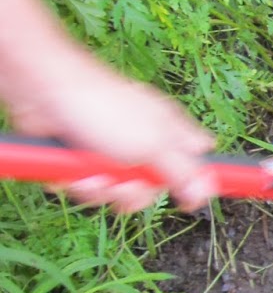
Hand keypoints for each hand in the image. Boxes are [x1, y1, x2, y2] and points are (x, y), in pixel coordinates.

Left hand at [8, 50, 215, 212]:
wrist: (44, 91)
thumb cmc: (103, 107)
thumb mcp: (153, 145)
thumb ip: (183, 171)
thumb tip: (208, 193)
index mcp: (169, 132)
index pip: (198, 162)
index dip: (193, 183)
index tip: (187, 200)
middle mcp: (144, 141)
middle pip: (152, 188)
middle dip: (133, 193)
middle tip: (122, 183)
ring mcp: (113, 150)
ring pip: (116, 191)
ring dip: (100, 189)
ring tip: (89, 173)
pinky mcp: (83, 158)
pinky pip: (88, 187)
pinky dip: (77, 183)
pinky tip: (71, 170)